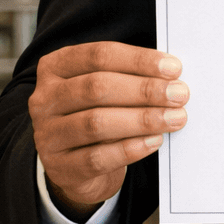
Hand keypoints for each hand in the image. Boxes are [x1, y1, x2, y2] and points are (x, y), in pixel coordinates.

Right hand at [28, 43, 187, 218]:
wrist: (75, 163)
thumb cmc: (97, 113)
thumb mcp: (105, 88)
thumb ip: (129, 77)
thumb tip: (172, 76)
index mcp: (55, 66)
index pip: (99, 55)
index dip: (139, 60)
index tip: (173, 68)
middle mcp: (44, 98)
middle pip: (97, 87)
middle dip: (144, 90)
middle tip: (179, 95)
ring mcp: (47, 135)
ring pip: (96, 123)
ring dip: (142, 119)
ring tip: (174, 118)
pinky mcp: (60, 167)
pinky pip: (97, 157)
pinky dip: (130, 148)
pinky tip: (154, 141)